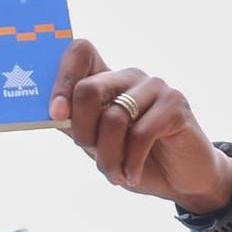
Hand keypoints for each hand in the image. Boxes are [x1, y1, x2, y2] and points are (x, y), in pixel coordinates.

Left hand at [48, 39, 231, 214]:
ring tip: (115, 175)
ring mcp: (155, 88)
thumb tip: (50, 112)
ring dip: (107, 157)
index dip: (62, 79)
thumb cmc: (134, 159)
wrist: (181, 180)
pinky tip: (132, 175)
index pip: (80, 52)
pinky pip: (140, 134)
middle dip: (83, 132)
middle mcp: (129, 77)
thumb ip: (75, 124)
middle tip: (92, 154)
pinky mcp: (175, 105)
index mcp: (107, 80)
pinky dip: (130, 162)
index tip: (57, 113)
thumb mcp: (97, 144)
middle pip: (88, 89)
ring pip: (113, 118)